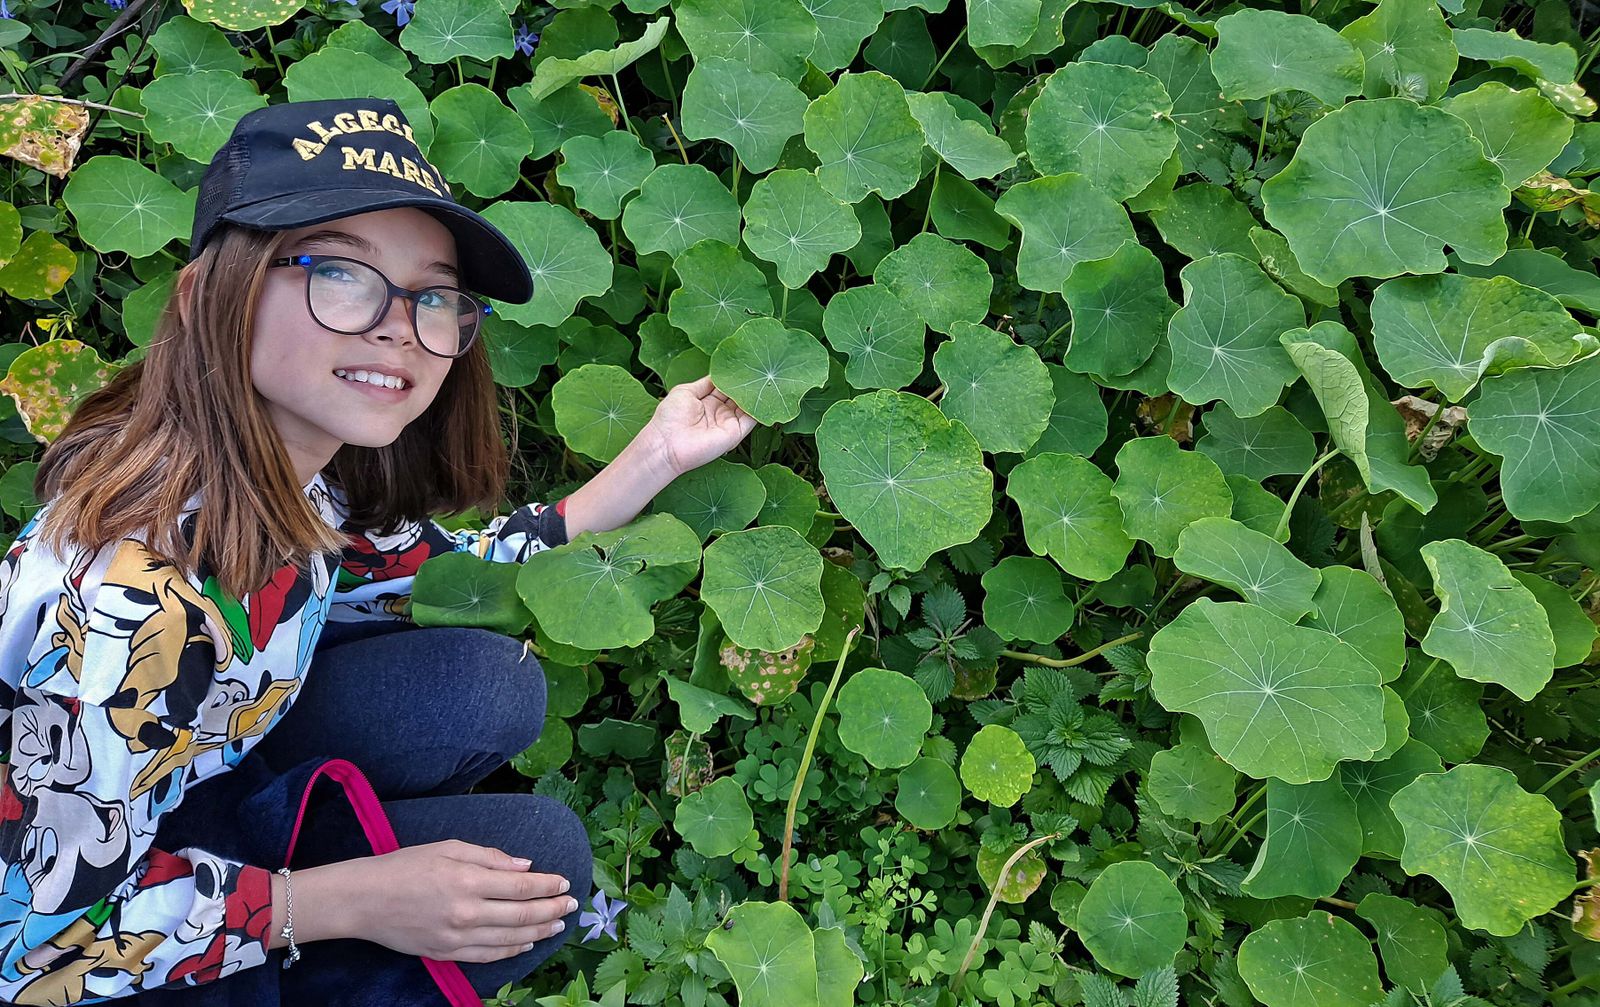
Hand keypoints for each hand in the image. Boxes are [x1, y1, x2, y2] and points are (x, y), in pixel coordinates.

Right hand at [339, 840, 575, 963]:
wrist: (364, 900)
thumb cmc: (405, 866)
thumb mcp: (448, 847)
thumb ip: (490, 857)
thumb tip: (525, 866)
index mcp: (467, 880)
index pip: (520, 886)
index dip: (547, 885)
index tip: (564, 881)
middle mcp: (466, 912)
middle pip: (522, 914)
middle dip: (552, 908)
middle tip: (571, 904)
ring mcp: (457, 937)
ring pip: (510, 937)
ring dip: (539, 930)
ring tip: (558, 923)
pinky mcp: (446, 953)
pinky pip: (489, 955)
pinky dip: (513, 950)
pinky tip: (528, 942)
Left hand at [642, 375, 758, 477]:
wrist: (665, 444)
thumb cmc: (669, 418)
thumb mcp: (686, 391)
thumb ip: (705, 383)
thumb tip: (719, 373)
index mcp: (708, 402)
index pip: (726, 386)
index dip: (733, 376)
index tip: (742, 363)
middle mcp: (720, 412)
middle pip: (738, 395)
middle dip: (746, 382)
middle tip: (755, 366)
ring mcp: (728, 422)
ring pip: (747, 405)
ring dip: (754, 393)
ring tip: (762, 376)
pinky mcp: (735, 433)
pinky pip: (751, 419)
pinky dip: (758, 408)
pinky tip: (762, 393)